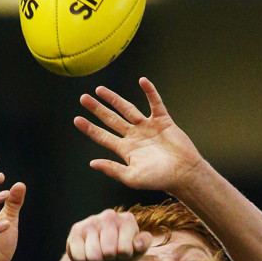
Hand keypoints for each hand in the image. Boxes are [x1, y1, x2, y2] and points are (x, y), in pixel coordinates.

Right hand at [66, 209, 151, 260]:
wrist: (97, 258)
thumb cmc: (120, 255)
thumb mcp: (135, 253)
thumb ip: (143, 246)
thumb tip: (138, 244)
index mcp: (128, 220)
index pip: (125, 250)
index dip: (123, 256)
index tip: (123, 252)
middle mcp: (110, 215)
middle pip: (108, 252)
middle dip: (109, 258)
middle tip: (110, 254)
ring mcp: (92, 221)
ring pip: (94, 255)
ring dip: (96, 260)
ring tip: (99, 253)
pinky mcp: (76, 230)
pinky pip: (80, 256)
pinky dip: (84, 260)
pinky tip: (86, 252)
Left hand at [73, 77, 201, 192]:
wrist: (184, 174)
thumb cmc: (159, 179)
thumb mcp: (132, 178)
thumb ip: (112, 170)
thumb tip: (92, 163)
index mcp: (126, 150)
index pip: (103, 136)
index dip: (90, 128)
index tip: (77, 119)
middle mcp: (135, 137)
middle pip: (111, 119)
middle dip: (97, 109)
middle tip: (83, 98)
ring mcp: (148, 127)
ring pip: (128, 109)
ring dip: (114, 99)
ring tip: (100, 90)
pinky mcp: (163, 121)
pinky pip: (155, 103)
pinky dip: (150, 92)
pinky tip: (142, 81)